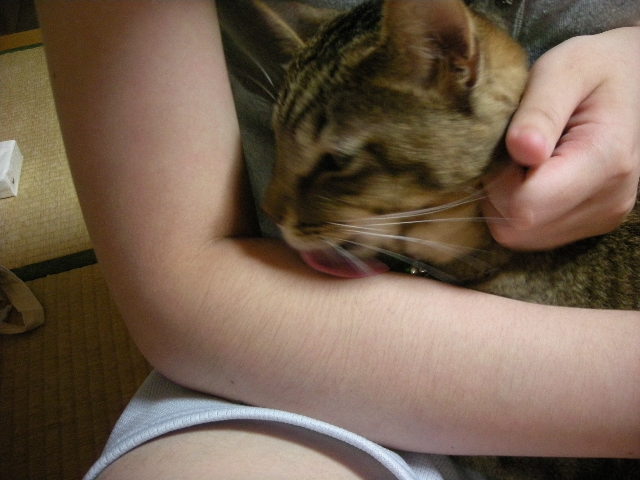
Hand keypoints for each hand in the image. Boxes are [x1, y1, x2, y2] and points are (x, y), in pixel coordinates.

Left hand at [482, 27, 639, 250]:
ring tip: (523, 161)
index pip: (525, 204)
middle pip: (519, 227)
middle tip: (510, 152)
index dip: (497, 180)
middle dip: (498, 193)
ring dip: (506, 203)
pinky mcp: (593, 224)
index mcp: (605, 160)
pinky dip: (519, 210)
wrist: (633, 79)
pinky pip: (534, 235)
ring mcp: (603, 217)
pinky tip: (532, 177)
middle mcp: (609, 200)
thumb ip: (540, 110)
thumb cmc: (593, 69)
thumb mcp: (564, 69)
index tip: (505, 146)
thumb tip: (521, 149)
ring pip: (521, 236)